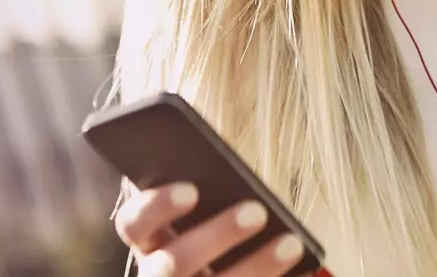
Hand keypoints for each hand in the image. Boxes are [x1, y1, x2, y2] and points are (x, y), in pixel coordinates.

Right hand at [114, 182, 308, 275]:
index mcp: (149, 241)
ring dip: (255, 267)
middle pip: (171, 265)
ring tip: (291, 243)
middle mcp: (158, 276)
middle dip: (214, 237)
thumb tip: (229, 171)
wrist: (218, 268)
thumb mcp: (205, 208)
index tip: (192, 190)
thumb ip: (208, 192)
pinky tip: (302, 268)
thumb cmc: (215, 227)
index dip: (157, 208)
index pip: (134, 224)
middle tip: (256, 211)